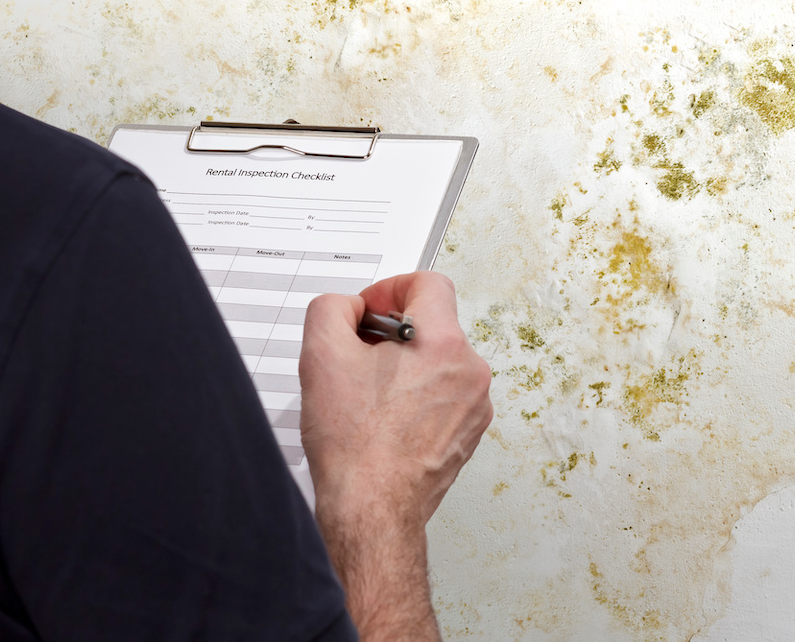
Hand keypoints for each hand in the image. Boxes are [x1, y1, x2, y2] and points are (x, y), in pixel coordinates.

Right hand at [299, 272, 492, 640]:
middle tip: (358, 357)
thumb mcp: (321, 354)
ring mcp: (473, 408)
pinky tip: (383, 420)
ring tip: (368, 395)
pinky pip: (442, 397)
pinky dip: (414, 399)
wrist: (372, 510)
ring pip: (437, 363)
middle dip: (391, 334)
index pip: (428, 284)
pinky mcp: (466, 436)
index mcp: (444, 344)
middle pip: (431, 325)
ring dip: (403, 368)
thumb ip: (332, 308)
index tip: (369, 311)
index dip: (390, 289)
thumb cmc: (355, 446)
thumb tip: (350, 308)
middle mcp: (470, 373)